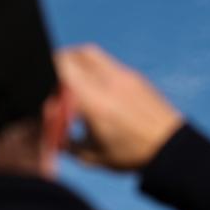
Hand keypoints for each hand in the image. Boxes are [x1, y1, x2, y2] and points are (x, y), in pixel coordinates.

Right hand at [56, 45, 183, 170]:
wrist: (170, 147)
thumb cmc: (131, 155)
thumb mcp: (91, 156)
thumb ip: (66, 143)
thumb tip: (47, 133)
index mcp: (94, 104)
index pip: (61, 71)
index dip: (44, 74)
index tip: (39, 87)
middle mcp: (107, 83)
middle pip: (72, 56)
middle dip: (56, 65)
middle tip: (50, 79)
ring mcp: (122, 76)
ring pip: (89, 53)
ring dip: (74, 60)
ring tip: (69, 78)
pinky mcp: (133, 76)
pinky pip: (105, 61)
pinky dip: (92, 67)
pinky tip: (93, 86)